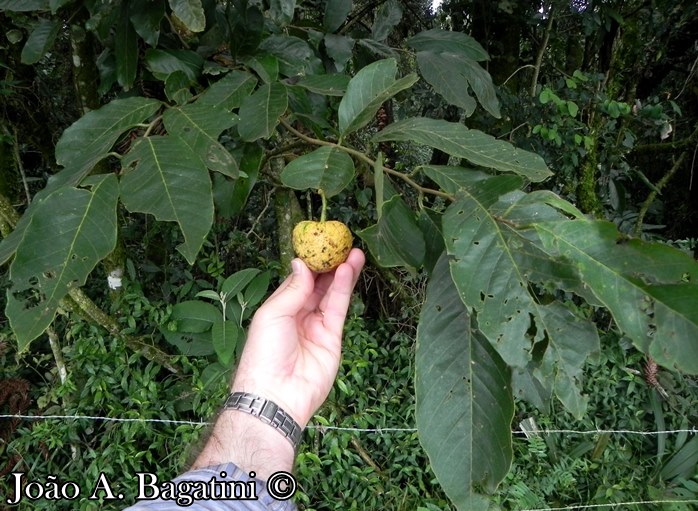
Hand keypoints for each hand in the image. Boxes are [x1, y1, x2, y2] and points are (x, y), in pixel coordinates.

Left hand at [232, 248, 364, 426]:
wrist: (276, 394)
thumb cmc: (264, 353)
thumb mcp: (272, 313)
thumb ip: (293, 289)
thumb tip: (302, 263)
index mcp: (278, 309)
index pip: (297, 280)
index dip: (310, 263)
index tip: (321, 244)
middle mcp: (298, 316)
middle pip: (318, 285)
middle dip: (330, 265)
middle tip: (343, 245)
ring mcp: (316, 327)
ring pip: (332, 294)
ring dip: (342, 274)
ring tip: (354, 252)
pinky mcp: (332, 338)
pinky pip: (339, 309)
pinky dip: (344, 289)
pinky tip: (348, 271)